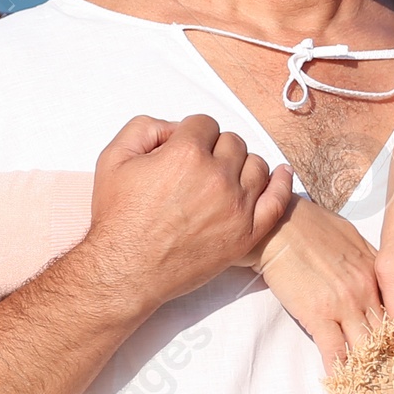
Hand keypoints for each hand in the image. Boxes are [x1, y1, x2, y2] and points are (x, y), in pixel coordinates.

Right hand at [86, 115, 293, 315]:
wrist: (126, 270)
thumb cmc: (118, 217)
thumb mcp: (114, 158)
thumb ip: (145, 128)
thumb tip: (175, 128)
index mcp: (185, 154)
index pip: (205, 123)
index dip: (192, 134)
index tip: (184, 148)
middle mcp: (216, 176)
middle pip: (233, 142)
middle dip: (216, 148)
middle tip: (199, 167)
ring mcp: (236, 206)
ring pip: (256, 165)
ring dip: (241, 164)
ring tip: (224, 177)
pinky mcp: (246, 234)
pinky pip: (277, 200)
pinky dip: (280, 182)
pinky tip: (279, 174)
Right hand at [255, 197, 382, 373]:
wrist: (276, 223)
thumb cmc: (309, 225)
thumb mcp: (350, 237)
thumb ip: (367, 261)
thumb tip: (376, 274)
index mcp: (376, 272)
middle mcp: (367, 290)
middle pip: (390, 335)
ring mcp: (344, 304)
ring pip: (367, 347)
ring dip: (374, 371)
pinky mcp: (318, 314)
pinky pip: (334, 351)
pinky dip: (340, 372)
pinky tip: (345, 388)